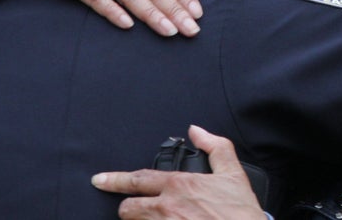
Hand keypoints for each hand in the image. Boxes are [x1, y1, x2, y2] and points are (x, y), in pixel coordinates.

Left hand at [91, 125, 265, 219]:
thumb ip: (214, 146)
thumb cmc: (242, 212)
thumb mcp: (233, 172)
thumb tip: (196, 130)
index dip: (114, 180)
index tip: (99, 180)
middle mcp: (168, 208)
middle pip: (128, 209)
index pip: (138, 180)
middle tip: (132, 209)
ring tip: (152, 219)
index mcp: (179, 186)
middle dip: (128, 209)